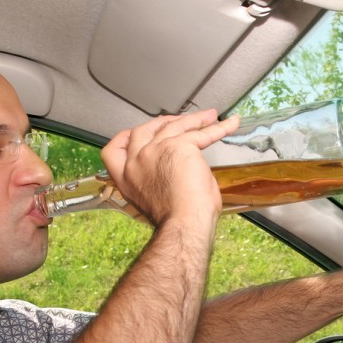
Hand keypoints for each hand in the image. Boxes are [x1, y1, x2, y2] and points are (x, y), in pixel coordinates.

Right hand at [100, 110, 240, 226]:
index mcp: (127, 178)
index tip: (139, 132)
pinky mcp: (179, 146)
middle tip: (179, 121)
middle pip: (144, 129)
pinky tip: (229, 124)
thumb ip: (158, 179)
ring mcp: (155, 151)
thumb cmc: (175, 220)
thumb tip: (177, 170)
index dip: (125, 138)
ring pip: (174, 125)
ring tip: (210, 117)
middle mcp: (137, 162)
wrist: (183, 225)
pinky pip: (201, 133)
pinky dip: (218, 128)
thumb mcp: (155, 198)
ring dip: (194, 120)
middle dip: (162, 122)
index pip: (113, 150)